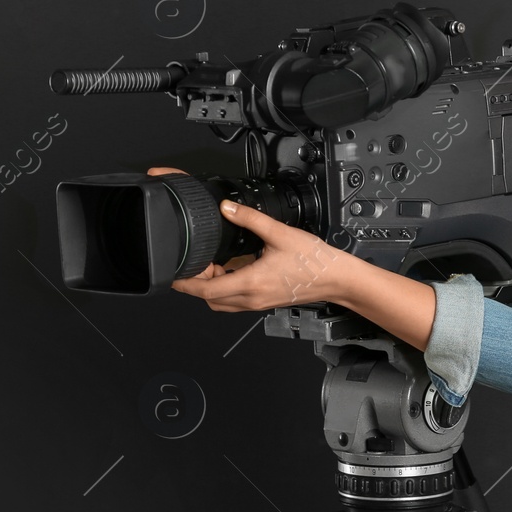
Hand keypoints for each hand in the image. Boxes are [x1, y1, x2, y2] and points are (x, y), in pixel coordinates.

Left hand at [147, 166, 351, 311]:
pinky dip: (227, 288)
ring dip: (212, 288)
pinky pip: (236, 300)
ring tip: (213, 265)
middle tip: (195, 263)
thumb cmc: (314, 261)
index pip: (206, 291)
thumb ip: (250, 219)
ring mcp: (258, 303)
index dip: (186, 284)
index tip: (174, 274)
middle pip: (210, 299)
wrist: (336, 278)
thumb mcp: (280, 233)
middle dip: (197, 284)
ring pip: (222, 302)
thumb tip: (227, 208)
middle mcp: (251, 298)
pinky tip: (233, 269)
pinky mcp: (265, 301)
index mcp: (251, 283)